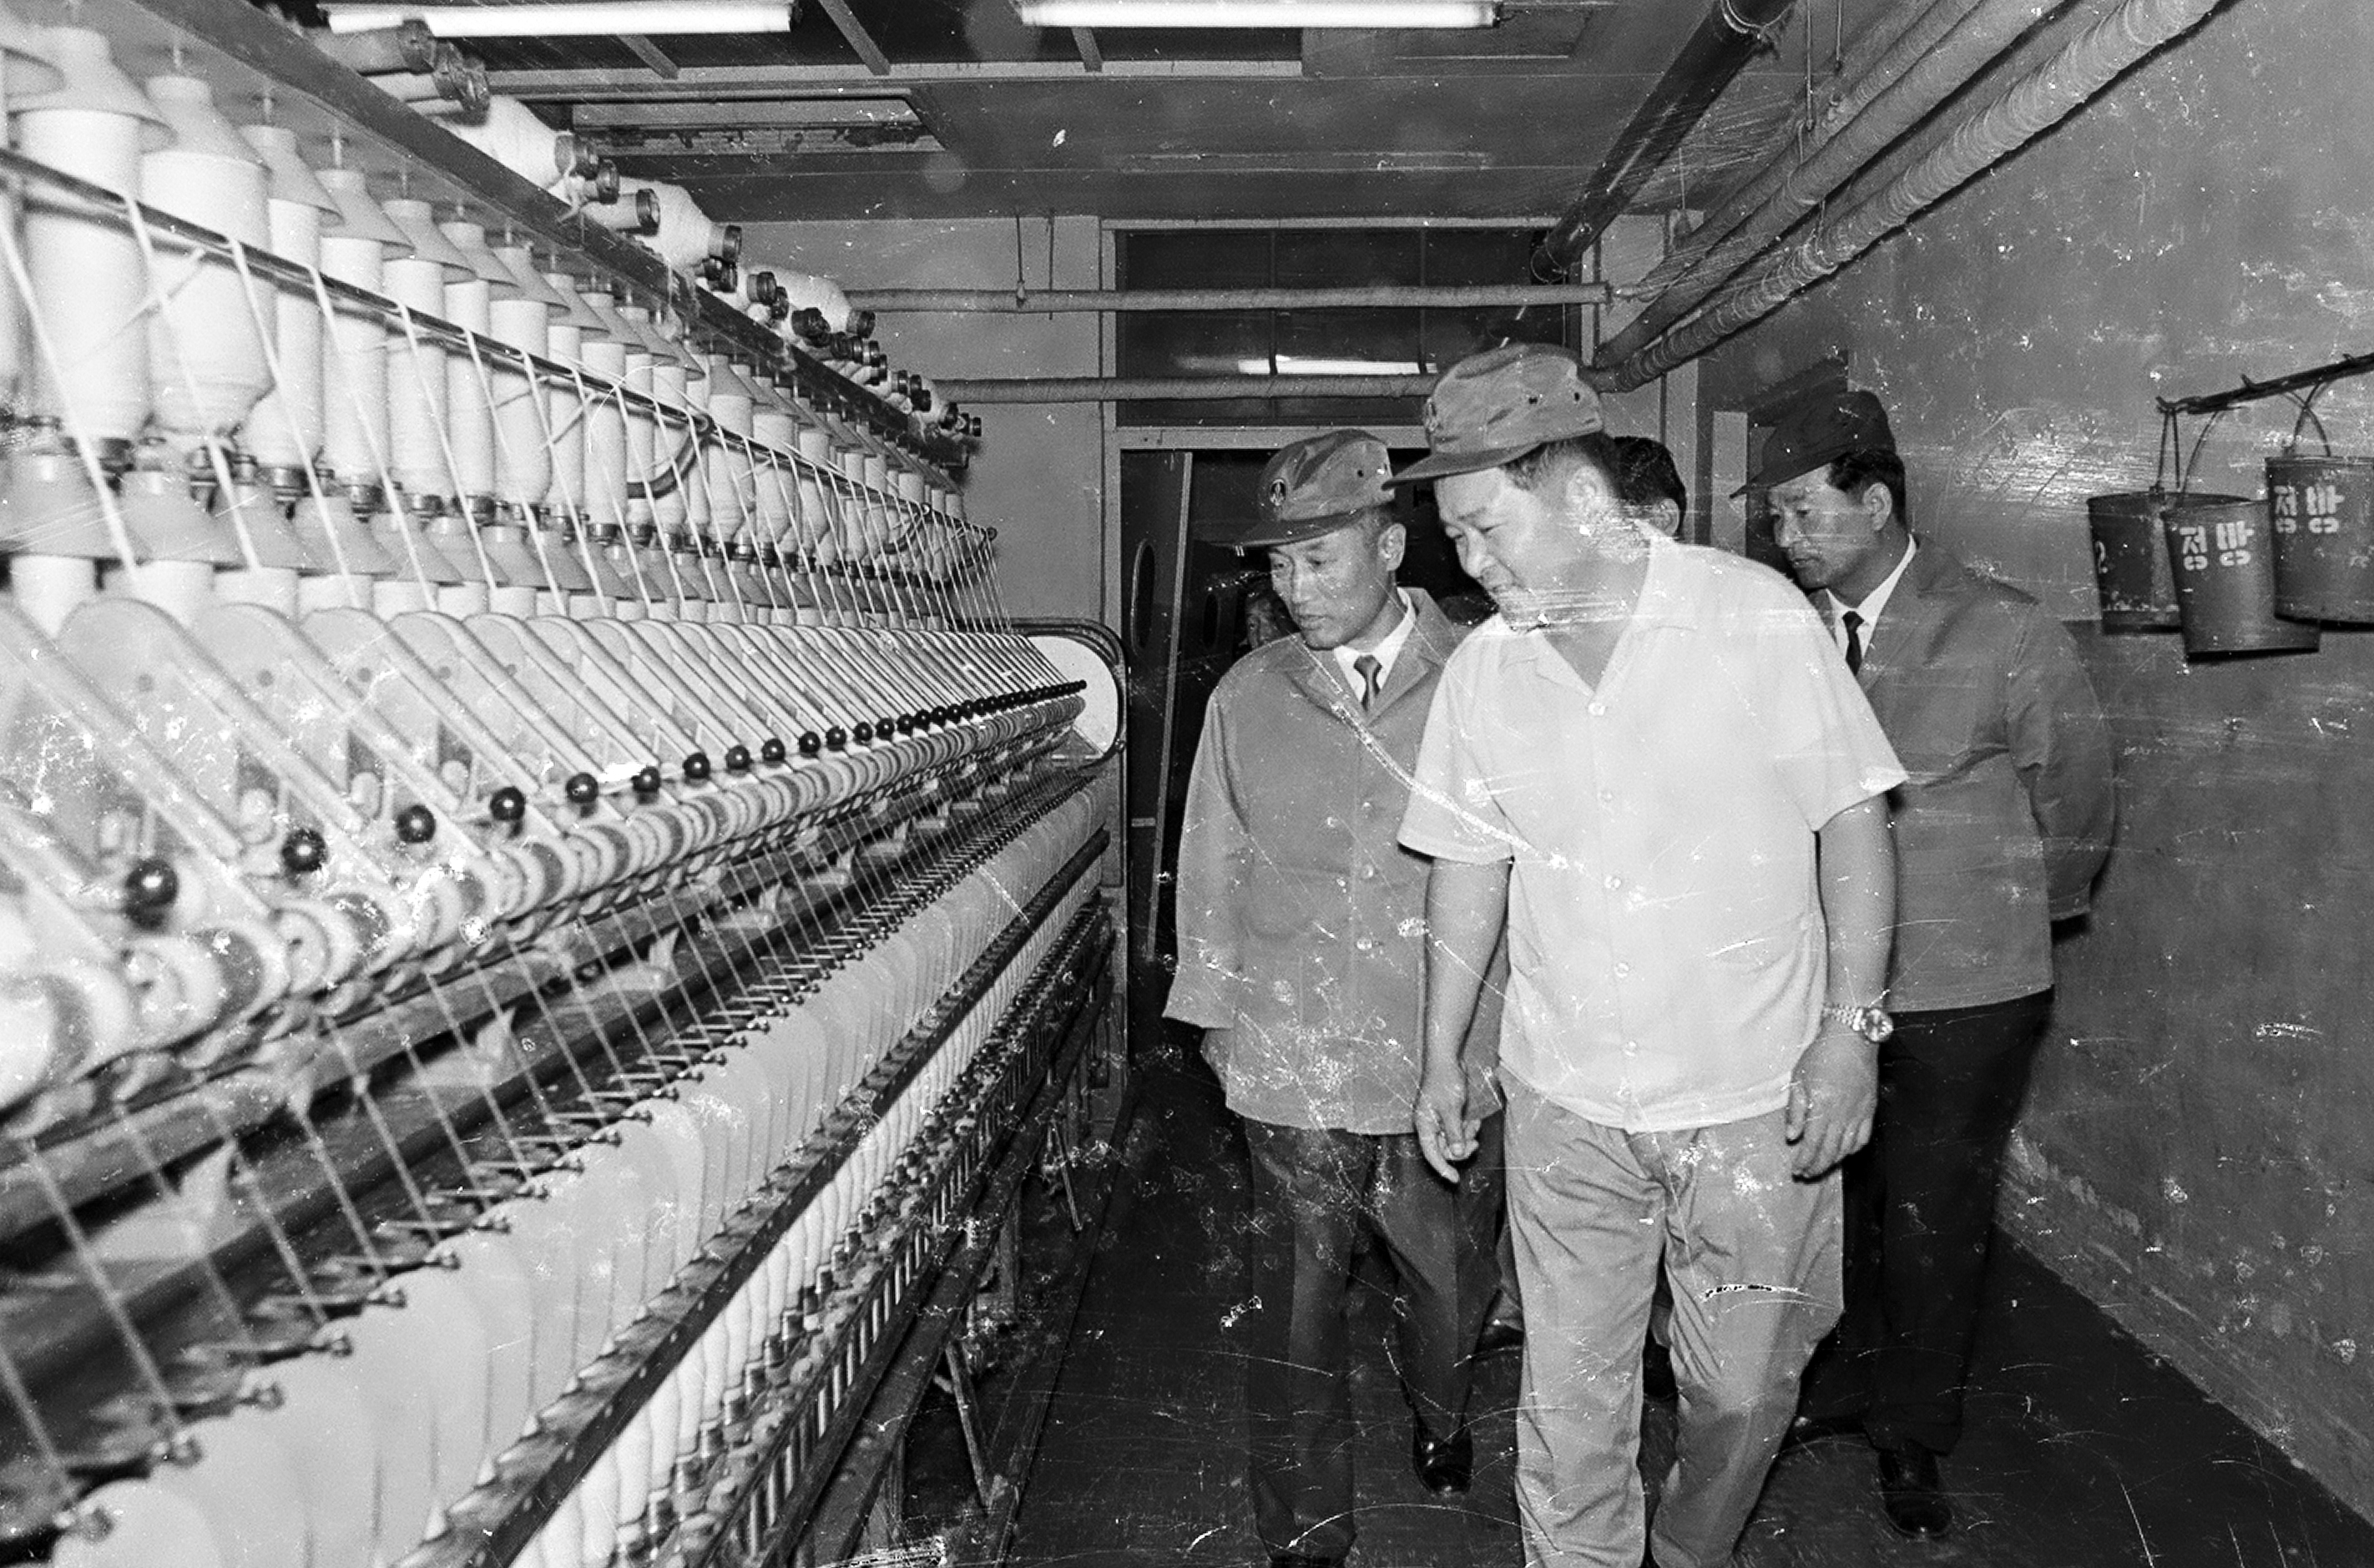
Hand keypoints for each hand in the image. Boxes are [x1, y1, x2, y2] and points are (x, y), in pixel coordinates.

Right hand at [1415, 1063, 1477, 1182]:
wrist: (1446, 1060)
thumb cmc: (1445, 1082)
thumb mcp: (1451, 1109)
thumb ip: (1454, 1133)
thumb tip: (1456, 1154)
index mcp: (1424, 1126)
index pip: (1432, 1154)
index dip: (1443, 1169)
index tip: (1456, 1180)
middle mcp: (1429, 1126)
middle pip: (1445, 1150)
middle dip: (1461, 1148)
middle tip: (1475, 1143)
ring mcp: (1438, 1120)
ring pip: (1453, 1141)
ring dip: (1466, 1136)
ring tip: (1474, 1124)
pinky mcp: (1446, 1115)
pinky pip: (1457, 1130)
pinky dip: (1466, 1128)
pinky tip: (1473, 1120)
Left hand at [1784, 1027, 1876, 1178]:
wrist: (1853, 1039)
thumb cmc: (1821, 1055)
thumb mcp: (1799, 1079)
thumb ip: (1795, 1110)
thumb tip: (1792, 1136)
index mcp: (1822, 1108)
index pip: (1811, 1145)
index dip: (1804, 1161)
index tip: (1796, 1170)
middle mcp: (1842, 1115)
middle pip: (1829, 1151)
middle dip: (1816, 1167)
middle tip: (1806, 1175)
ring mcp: (1859, 1114)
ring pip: (1846, 1148)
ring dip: (1832, 1161)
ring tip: (1821, 1167)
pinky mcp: (1870, 1109)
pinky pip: (1863, 1138)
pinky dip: (1852, 1149)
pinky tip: (1844, 1153)